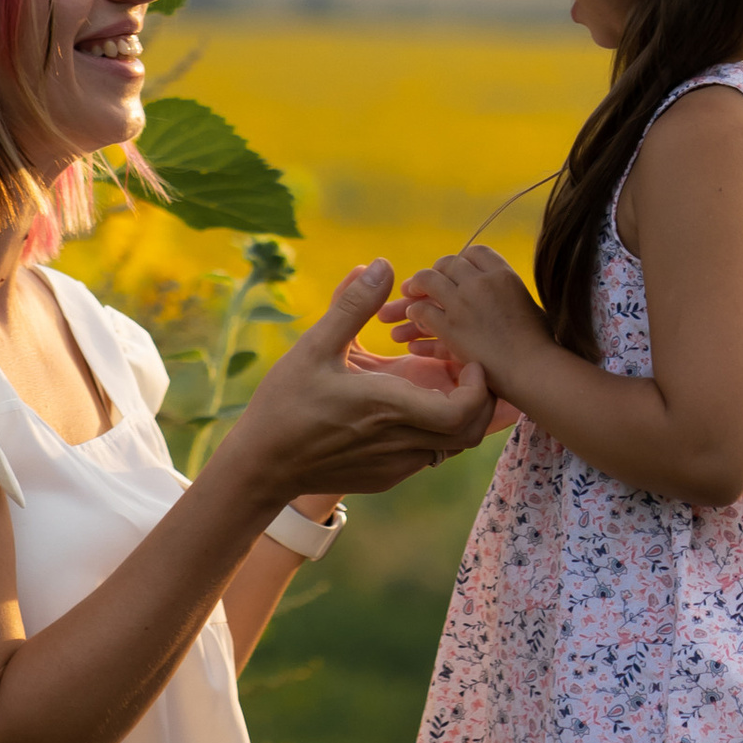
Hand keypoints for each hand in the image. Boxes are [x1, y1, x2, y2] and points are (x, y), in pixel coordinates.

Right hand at [221, 263, 496, 505]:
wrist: (261, 465)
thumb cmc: (285, 403)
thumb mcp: (314, 347)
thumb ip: (352, 306)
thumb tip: (381, 264)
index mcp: (387, 407)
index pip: (463, 410)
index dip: (478, 387)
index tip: (467, 361)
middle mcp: (400, 442)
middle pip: (471, 432)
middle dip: (480, 401)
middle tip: (465, 369)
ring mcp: (395, 466)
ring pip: (453, 447)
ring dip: (458, 417)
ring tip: (440, 386)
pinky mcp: (386, 478)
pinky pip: (428, 456)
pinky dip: (435, 433)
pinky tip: (410, 409)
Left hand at [385, 245, 551, 400]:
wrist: (533, 370)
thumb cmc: (538, 343)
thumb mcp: (527, 304)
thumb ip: (507, 291)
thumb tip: (497, 288)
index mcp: (503, 274)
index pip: (474, 252)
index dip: (460, 261)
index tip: (453, 272)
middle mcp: (481, 282)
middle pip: (448, 263)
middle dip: (435, 273)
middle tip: (424, 284)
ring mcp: (463, 302)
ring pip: (427, 280)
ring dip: (415, 288)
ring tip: (408, 298)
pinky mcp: (450, 327)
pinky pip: (421, 311)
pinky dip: (413, 315)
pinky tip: (412, 324)